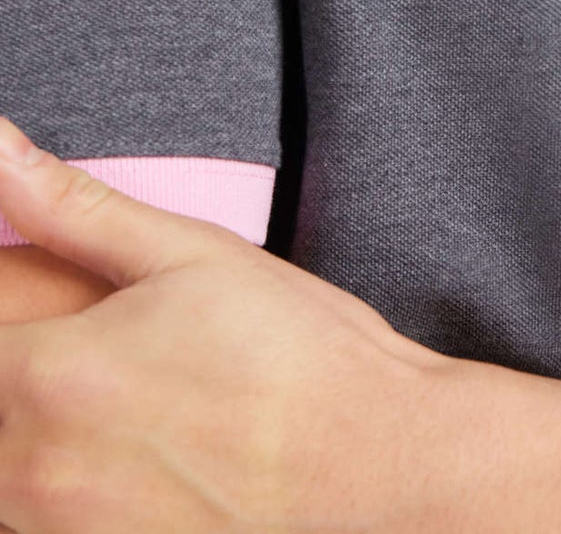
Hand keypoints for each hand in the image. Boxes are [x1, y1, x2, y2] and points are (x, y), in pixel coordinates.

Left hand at [0, 116, 450, 530]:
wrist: (378, 465)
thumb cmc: (295, 353)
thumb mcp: (188, 254)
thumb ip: (70, 205)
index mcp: (46, 377)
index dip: (6, 306)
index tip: (45, 311)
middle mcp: (33, 471)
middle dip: (24, 360)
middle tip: (106, 342)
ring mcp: (62, 533)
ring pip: (3, 475)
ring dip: (29, 429)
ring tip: (120, 395)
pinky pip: (35, 525)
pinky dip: (55, 486)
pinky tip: (126, 451)